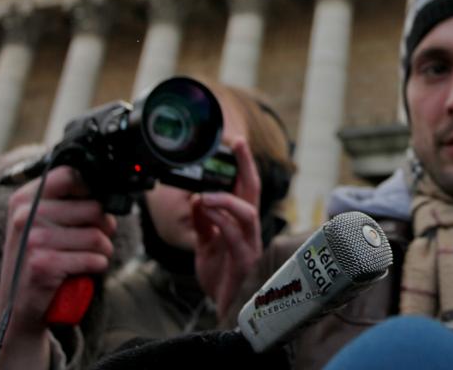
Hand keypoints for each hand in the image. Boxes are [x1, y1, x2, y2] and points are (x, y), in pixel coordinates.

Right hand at [0, 167, 115, 369]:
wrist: (16, 305)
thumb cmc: (38, 257)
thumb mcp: (39, 221)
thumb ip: (64, 199)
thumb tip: (107, 187)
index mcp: (23, 198)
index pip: (70, 174)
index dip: (92, 188)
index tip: (94, 203)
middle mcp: (25, 215)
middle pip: (94, 207)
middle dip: (105, 225)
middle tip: (96, 237)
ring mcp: (34, 240)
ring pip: (97, 236)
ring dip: (103, 249)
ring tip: (90, 255)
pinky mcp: (45, 265)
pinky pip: (93, 259)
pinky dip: (97, 265)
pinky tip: (85, 269)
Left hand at [193, 138, 263, 319]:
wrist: (225, 311)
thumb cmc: (221, 277)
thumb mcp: (206, 244)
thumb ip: (203, 223)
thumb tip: (198, 199)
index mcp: (242, 224)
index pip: (246, 188)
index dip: (244, 165)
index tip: (237, 141)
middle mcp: (250, 231)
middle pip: (254, 192)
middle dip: (246, 166)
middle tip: (237, 145)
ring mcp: (250, 245)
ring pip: (247, 212)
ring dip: (226, 199)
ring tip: (206, 195)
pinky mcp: (245, 262)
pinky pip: (234, 236)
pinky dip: (220, 221)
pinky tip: (206, 214)